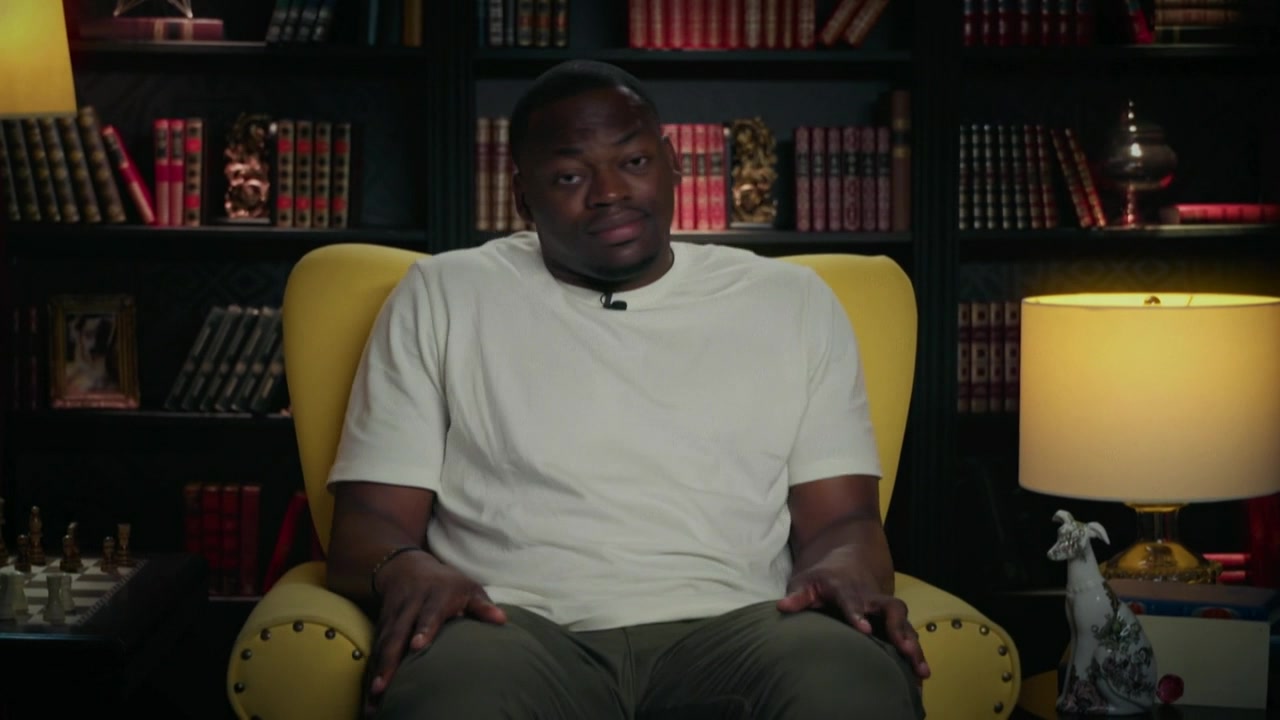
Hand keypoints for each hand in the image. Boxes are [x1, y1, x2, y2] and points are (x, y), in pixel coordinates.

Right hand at [364, 551, 506, 715]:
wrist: (406, 568)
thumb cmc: (446, 583)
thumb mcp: (467, 587)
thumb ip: (482, 606)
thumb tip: (501, 620)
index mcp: (434, 596)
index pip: (429, 614)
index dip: (424, 629)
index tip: (417, 645)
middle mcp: (410, 606)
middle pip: (398, 633)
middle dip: (390, 659)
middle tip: (384, 685)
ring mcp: (393, 617)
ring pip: (383, 644)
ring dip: (377, 669)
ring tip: (374, 695)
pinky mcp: (381, 626)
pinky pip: (375, 648)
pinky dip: (371, 669)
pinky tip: (370, 692)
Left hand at [777, 558, 929, 680]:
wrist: (847, 560)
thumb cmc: (822, 578)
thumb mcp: (805, 582)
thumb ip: (797, 596)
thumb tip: (782, 607)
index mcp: (846, 588)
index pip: (853, 600)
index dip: (858, 614)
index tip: (864, 631)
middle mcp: (871, 597)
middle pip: (891, 609)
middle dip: (900, 629)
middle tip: (906, 650)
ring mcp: (883, 608)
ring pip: (904, 623)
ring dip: (913, 646)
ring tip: (921, 672)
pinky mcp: (891, 620)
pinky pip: (907, 634)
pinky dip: (915, 653)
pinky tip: (920, 675)